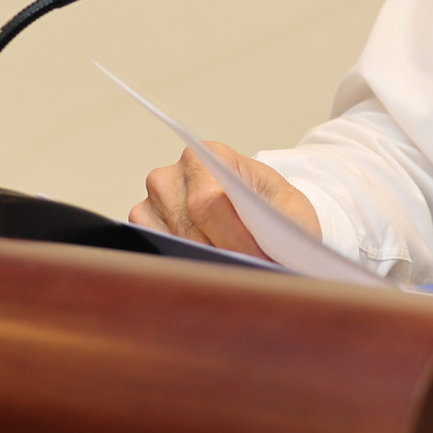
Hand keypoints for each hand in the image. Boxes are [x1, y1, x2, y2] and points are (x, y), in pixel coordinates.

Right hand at [129, 144, 320, 257]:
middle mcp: (173, 174)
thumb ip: (282, 225)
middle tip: (252, 275)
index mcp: (209, 157)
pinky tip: (210, 269)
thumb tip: (266, 257)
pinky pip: (156, 249)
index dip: (234, 239)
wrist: (256, 206)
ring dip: (205, 263)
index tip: (258, 263)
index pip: (209, 203)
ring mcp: (153, 198)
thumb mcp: (290, 209)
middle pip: (188, 228)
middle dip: (224, 256)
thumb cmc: (270, 205)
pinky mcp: (142, 221)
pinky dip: (184, 264)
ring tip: (236, 273)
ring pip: (172, 243)